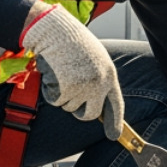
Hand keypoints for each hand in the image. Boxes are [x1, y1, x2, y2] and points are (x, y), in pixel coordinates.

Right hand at [20, 1, 122, 139]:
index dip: (115, 122)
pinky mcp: (65, 88)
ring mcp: (82, 87)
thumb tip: (97, 103)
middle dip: (79, 110)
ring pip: (69, 107)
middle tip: (70, 92)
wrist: (55, 30)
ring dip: (62, 94)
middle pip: (90, 114)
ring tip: (62, 71)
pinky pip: (55, 100)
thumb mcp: (94, 59)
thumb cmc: (72, 42)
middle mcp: (99, 83)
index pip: (116, 104)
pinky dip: (50, 90)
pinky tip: (53, 72)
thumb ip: (99, 79)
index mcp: (109, 74)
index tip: (114, 135)